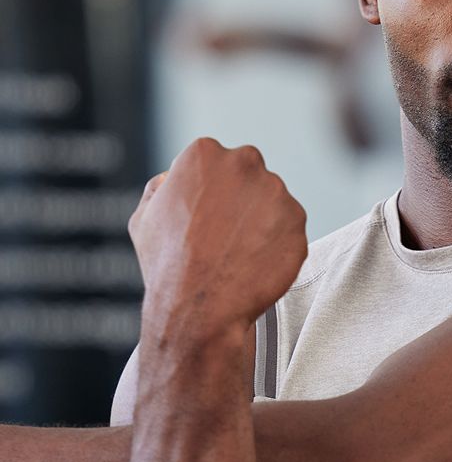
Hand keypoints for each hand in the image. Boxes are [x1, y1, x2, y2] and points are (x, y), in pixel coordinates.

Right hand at [128, 136, 307, 341]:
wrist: (199, 308)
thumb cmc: (167, 265)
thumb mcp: (144, 218)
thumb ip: (160, 187)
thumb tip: (170, 178)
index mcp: (204, 153)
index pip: (218, 164)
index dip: (212, 194)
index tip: (207, 218)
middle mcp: (244, 162)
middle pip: (250, 177)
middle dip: (242, 201)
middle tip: (226, 237)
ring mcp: (276, 191)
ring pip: (273, 203)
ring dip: (262, 223)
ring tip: (239, 255)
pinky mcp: (298, 221)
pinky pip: (290, 230)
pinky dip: (278, 246)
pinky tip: (256, 265)